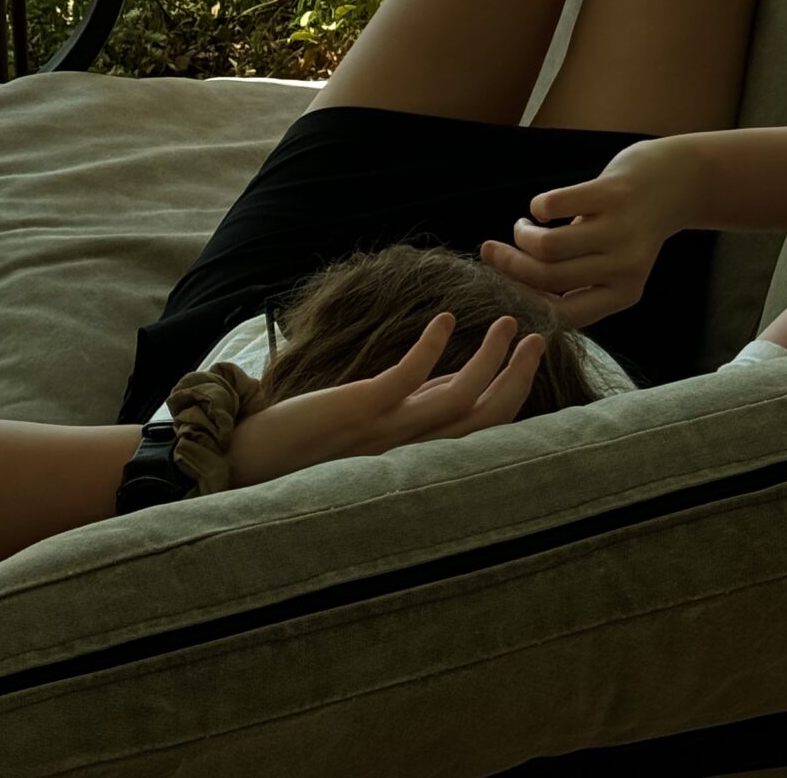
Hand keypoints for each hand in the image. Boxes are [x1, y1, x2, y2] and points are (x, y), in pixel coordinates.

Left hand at [227, 312, 544, 489]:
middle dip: (516, 377)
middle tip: (538, 338)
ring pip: (457, 399)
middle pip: (483, 418)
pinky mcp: (358, 412)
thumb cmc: (307, 447)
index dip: (512, 389)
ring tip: (508, 323)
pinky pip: (405, 379)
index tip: (532, 353)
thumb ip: (413, 405)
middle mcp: (409, 450)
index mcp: (415, 454)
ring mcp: (386, 433)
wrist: (248, 465)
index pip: (480, 427)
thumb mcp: (373, 424)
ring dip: (488, 360)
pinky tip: (445, 320)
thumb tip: (450, 376)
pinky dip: (431, 350)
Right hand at [480, 137, 693, 324]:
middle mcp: (625, 266)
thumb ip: (578, 282)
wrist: (677, 180)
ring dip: (521, 236)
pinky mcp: (612, 193)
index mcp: (624, 293)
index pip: (561, 315)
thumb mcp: (614, 265)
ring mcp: (620, 229)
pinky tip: (541, 207)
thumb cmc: (631, 226)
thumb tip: (511, 289)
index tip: (501, 285)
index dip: (524, 302)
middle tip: (491, 250)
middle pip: (546, 277)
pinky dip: (537, 206)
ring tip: (521, 226)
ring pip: (546, 246)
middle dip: (508, 265)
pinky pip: (554, 204)